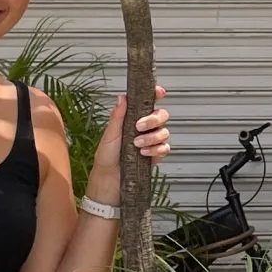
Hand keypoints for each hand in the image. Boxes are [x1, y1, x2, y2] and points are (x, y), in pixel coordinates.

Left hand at [86, 86, 171, 201]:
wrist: (109, 178)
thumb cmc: (106, 156)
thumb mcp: (110, 134)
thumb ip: (117, 116)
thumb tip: (122, 97)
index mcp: (134, 119)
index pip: (149, 103)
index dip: (156, 95)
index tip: (159, 92)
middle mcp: (145, 128)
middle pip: (161, 115)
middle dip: (153, 119)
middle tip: (140, 126)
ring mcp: (151, 141)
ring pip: (164, 132)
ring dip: (152, 137)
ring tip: (137, 144)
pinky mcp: (155, 155)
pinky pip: (165, 148)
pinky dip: (156, 149)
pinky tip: (144, 153)